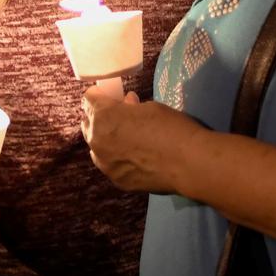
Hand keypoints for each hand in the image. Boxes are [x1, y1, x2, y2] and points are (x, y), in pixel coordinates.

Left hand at [81, 91, 204, 194]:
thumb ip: (130, 107)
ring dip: (106, 138)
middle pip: (88, 124)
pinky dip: (117, 157)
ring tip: (126, 136)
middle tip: (119, 113)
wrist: (187, 163)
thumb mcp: (150, 107)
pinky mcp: (117, 180)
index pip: (89, 100)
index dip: (100, 95)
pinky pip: (110, 164)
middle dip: (100, 116)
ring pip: (97, 147)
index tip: (110, 95)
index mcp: (104, 118)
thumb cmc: (170, 127)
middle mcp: (97, 142)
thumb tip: (126, 106)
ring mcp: (105, 164)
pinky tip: (134, 155)